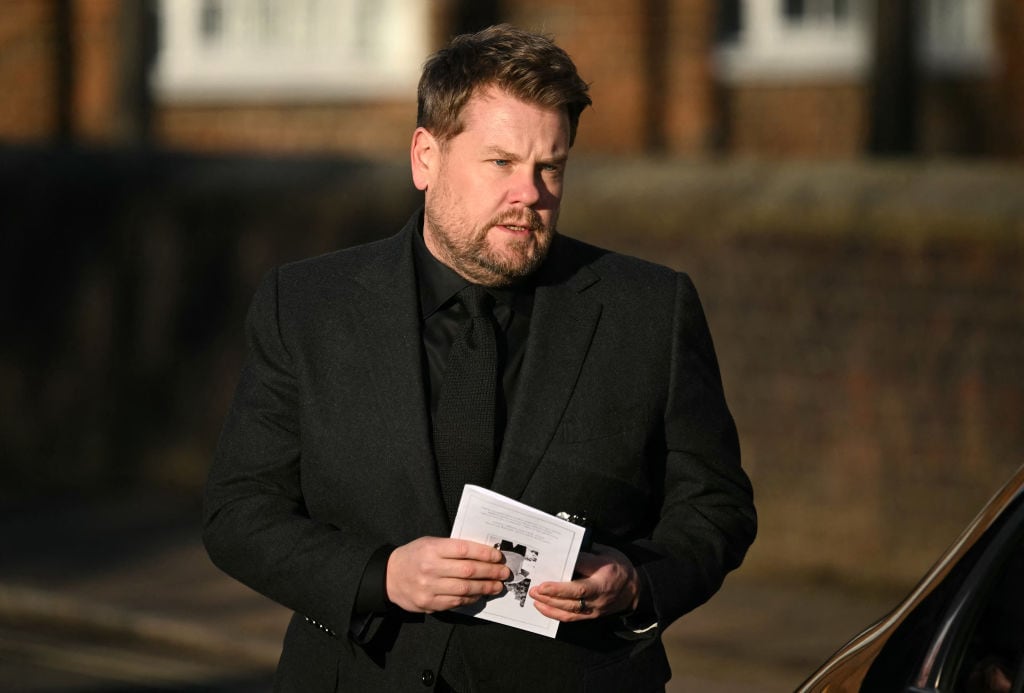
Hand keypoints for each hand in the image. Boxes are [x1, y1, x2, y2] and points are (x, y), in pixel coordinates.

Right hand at [386, 537, 510, 612]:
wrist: (389, 576)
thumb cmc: (414, 556)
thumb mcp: (429, 543)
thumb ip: (452, 548)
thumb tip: (482, 554)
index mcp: (432, 549)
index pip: (464, 550)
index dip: (484, 554)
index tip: (498, 557)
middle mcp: (430, 568)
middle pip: (468, 571)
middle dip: (490, 572)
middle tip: (504, 573)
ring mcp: (429, 588)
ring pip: (465, 589)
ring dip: (485, 588)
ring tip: (497, 586)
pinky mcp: (429, 603)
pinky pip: (456, 602)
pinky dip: (471, 599)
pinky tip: (480, 594)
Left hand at [529, 543, 638, 621]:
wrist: (634, 588)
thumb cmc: (617, 566)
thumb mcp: (605, 553)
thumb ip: (585, 556)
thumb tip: (563, 554)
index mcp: (604, 577)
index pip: (580, 583)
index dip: (560, 585)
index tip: (544, 581)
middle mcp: (600, 596)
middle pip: (572, 598)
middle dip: (551, 595)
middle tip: (534, 589)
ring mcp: (596, 609)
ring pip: (570, 611)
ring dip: (549, 605)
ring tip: (534, 598)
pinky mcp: (592, 616)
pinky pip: (571, 618)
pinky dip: (555, 613)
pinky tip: (543, 607)